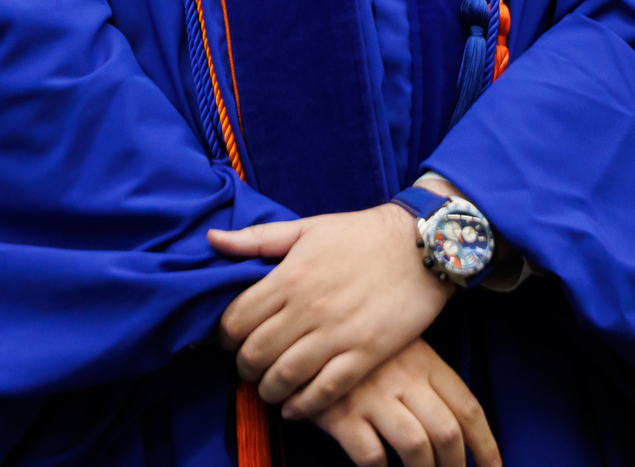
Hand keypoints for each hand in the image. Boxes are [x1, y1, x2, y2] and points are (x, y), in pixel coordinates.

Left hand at [210, 203, 448, 418]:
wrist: (422, 244)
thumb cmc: (361, 234)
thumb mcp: (307, 227)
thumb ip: (256, 239)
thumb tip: (212, 239)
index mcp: (290, 275)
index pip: (237, 320)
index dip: (225, 337)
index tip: (230, 342)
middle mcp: (309, 307)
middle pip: (255, 353)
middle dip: (244, 368)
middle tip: (248, 369)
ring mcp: (338, 333)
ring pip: (285, 376)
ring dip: (268, 390)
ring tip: (269, 389)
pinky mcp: (367, 353)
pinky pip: (325, 391)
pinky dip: (303, 406)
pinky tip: (295, 406)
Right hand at [310, 338, 497, 466]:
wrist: (305, 329)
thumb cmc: (361, 343)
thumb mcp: (401, 346)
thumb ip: (428, 378)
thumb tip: (456, 426)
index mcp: (425, 361)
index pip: (467, 406)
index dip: (485, 443)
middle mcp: (403, 379)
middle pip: (446, 433)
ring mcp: (372, 396)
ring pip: (415, 447)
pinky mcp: (340, 413)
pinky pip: (371, 455)